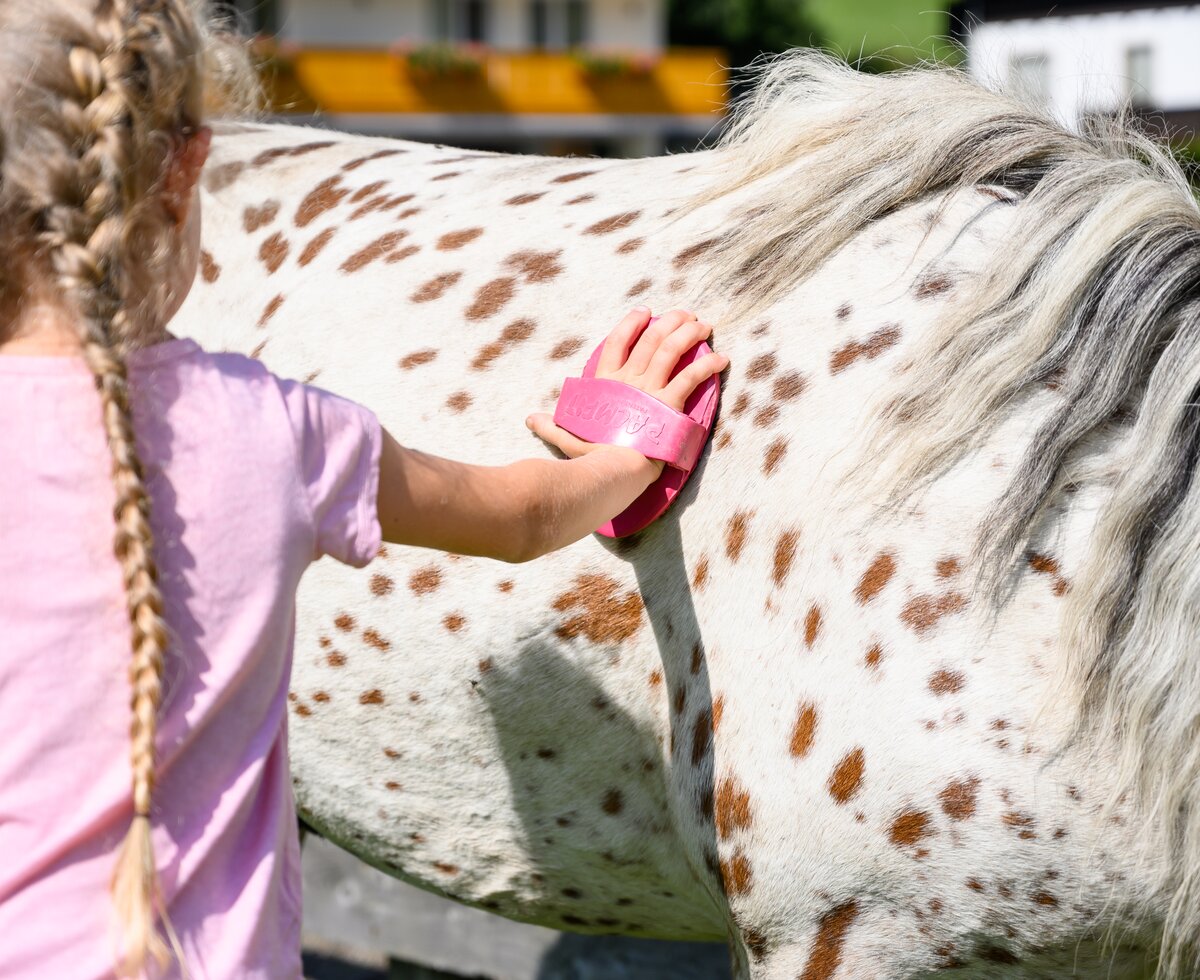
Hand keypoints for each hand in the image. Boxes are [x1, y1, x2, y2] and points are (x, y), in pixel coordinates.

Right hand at [526, 307, 727, 461]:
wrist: (610, 471)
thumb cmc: (589, 455)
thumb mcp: (566, 436)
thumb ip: (551, 425)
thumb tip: (531, 418)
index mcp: (605, 383)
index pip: (617, 343)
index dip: (631, 324)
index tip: (646, 312)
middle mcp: (629, 381)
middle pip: (651, 340)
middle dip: (670, 322)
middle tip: (685, 314)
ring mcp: (649, 390)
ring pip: (671, 350)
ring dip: (689, 333)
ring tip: (704, 325)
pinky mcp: (669, 405)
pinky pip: (691, 377)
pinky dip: (708, 365)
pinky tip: (722, 359)